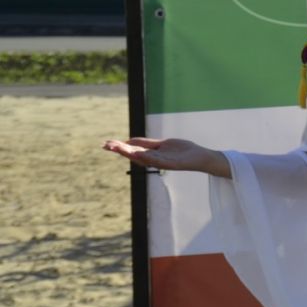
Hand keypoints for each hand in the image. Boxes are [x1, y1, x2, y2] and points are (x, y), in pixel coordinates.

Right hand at [102, 136, 230, 177]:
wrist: (200, 157)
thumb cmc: (182, 151)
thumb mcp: (161, 144)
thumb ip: (146, 143)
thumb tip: (128, 141)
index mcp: (151, 155)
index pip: (132, 151)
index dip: (119, 147)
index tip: (106, 143)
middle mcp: (154, 160)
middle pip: (134, 155)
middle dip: (120, 150)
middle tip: (106, 145)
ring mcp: (162, 163)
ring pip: (143, 158)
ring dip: (129, 153)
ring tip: (117, 148)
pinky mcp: (172, 164)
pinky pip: (158, 161)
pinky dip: (147, 158)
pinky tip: (137, 154)